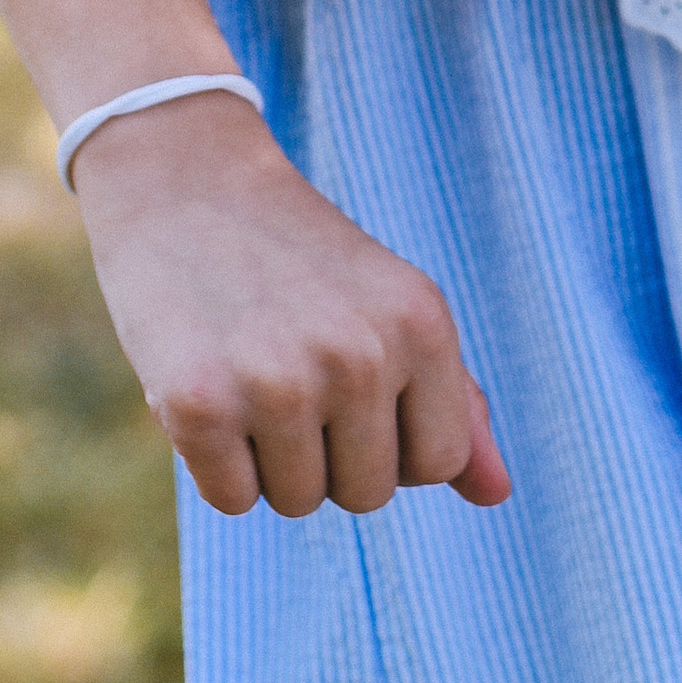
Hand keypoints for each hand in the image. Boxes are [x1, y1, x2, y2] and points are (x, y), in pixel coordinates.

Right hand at [75, 93, 511, 520]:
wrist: (183, 181)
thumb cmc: (299, 259)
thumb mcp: (392, 308)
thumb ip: (454, 402)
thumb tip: (498, 496)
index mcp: (421, 322)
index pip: (438, 461)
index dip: (393, 437)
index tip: (354, 376)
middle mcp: (360, 354)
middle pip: (367, 493)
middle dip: (329, 451)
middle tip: (290, 360)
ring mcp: (279, 382)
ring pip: (298, 501)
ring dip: (269, 456)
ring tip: (249, 363)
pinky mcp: (200, 405)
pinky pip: (231, 500)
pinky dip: (214, 461)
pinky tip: (205, 378)